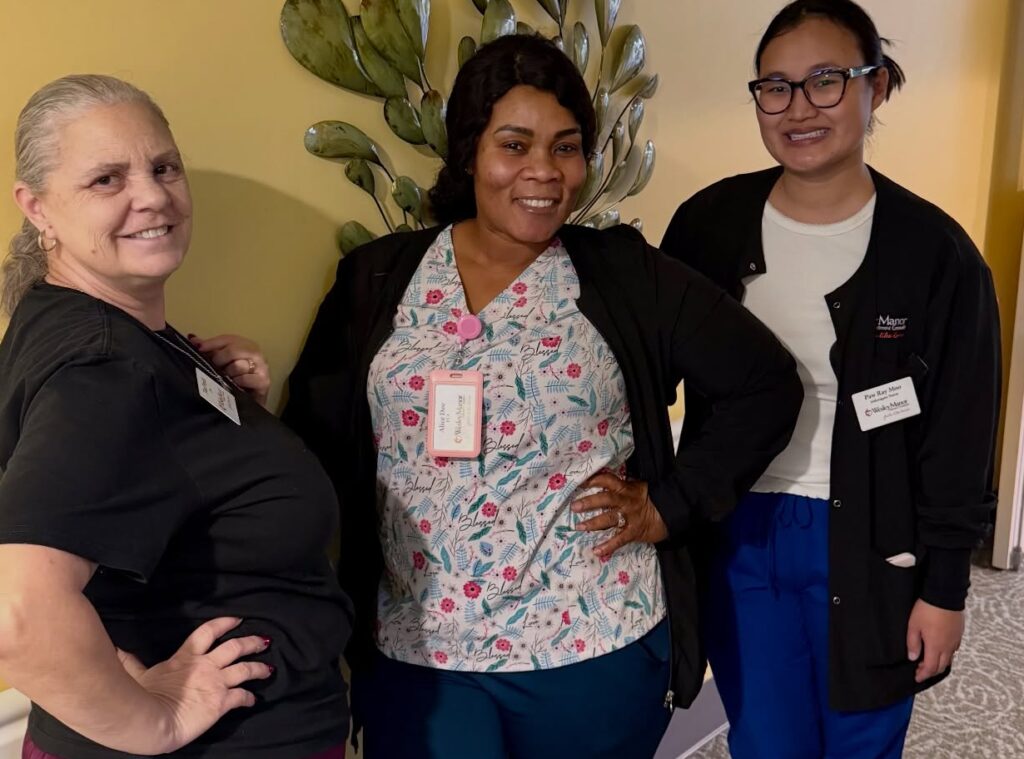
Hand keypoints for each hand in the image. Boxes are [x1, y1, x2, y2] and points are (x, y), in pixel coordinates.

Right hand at [117, 617, 272, 752]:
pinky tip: (254, 699)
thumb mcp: (136, 675)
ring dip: (259, 668)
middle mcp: (205, 666)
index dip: (224, 623)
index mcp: (186, 657)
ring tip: (268, 669)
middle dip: (251, 642)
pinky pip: (242, 697)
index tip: (237, 620)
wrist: (150, 721)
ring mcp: (215, 683)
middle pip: (235, 647)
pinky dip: (250, 698)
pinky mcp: (221, 702)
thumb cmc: (140, 698)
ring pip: (246, 669)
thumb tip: (117, 650)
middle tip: (263, 641)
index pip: (208, 632)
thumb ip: (131, 662)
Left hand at [190, 334, 270, 406]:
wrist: (251, 402)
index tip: (198, 348)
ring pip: (238, 365)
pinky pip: (244, 378)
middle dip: (220, 359)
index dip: (211, 343)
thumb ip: (210, 351)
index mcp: (246, 345)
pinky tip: (234, 385)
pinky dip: (237, 382)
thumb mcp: (222, 364)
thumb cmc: (236, 381)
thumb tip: (193, 339)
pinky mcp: (264, 381)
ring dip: (228, 373)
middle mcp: (256, 353)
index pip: (228, 339)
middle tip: (214, 368)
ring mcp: (262, 367)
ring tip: (225, 379)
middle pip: (234, 350)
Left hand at [571, 473, 668, 557]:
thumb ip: (621, 487)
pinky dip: (608, 546)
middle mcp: (626, 501)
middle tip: (574, 507)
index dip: (593, 480)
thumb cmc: (650, 498)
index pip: (607, 480)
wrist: (672, 511)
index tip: (578, 482)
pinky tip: (596, 551)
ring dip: (593, 524)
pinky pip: (620, 539)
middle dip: (589, 503)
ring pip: (609, 519)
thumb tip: (601, 483)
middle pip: (605, 499)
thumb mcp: (636, 487)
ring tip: (579, 527)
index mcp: (626, 488)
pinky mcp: (635, 531)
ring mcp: (630, 517)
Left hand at [906, 599, 963, 682]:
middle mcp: (948, 646)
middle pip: (941, 666)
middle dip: (931, 672)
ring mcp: (955, 640)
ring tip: (929, 660)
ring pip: (949, 658)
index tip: (917, 677)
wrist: (945, 595)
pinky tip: (939, 648)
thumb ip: (913, 643)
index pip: (931, 668)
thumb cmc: (927, 610)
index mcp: (936, 646)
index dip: (923, 675)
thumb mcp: (913, 626)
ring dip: (939, 663)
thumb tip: (913, 658)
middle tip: (921, 670)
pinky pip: (954, 649)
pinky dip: (946, 654)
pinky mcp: (959, 633)